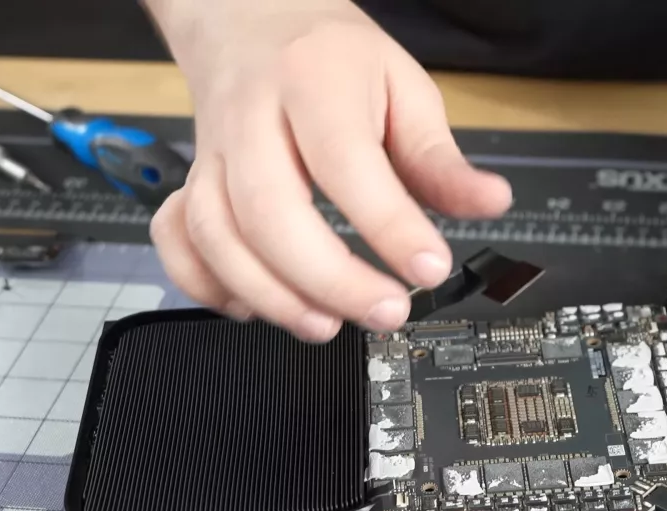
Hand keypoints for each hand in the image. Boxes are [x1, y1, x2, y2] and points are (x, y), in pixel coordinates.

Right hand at [143, 0, 511, 340]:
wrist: (252, 22)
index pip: (347, 163)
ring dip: (271, 296)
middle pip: (269, 211)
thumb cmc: (331, 60)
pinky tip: (253, 307)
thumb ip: (441, 156)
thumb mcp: (403, 87)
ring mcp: (212, 154)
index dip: (390, 227)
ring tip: (327, 324)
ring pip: (217, 235)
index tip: (430, 268)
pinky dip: (206, 285)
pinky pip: (177, 241)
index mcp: (313, 81)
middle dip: (329, 279)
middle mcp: (252, 118)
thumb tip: (489, 203)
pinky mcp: (189, 184)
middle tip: (385, 311)